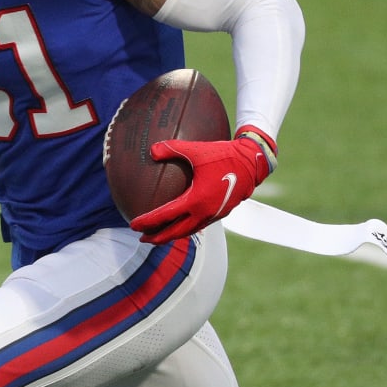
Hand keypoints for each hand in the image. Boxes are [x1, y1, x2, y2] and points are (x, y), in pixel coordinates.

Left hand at [131, 127, 275, 243]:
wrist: (253, 162)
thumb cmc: (224, 154)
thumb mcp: (197, 149)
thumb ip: (172, 148)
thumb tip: (151, 150)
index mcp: (196, 200)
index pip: (166, 216)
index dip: (148, 222)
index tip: (133, 225)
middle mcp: (205, 212)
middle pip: (176, 232)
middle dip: (157, 237)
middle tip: (141, 238)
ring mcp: (214, 215)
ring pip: (189, 231)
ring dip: (172, 235)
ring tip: (158, 236)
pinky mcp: (221, 212)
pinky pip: (199, 225)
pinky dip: (186, 229)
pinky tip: (181, 223)